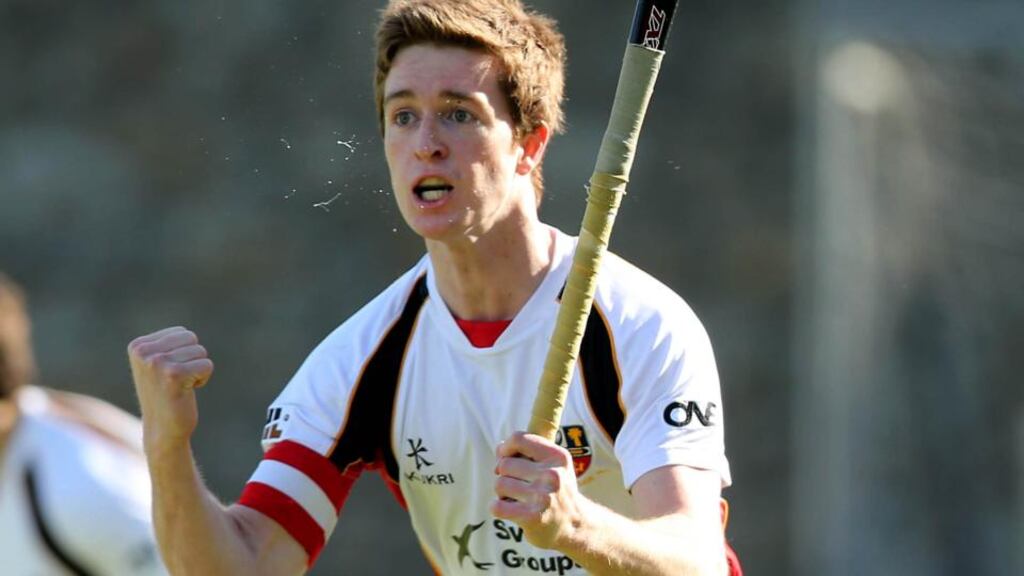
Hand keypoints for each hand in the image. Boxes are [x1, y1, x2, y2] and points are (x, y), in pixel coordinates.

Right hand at [127, 326, 213, 453]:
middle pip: (191, 338)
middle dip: (192, 359)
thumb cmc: (165, 396)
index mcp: (137, 346)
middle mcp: (144, 352)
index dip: (183, 353)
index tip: (168, 373)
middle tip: (177, 381)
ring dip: (196, 370)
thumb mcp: (157, 365)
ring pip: (200, 351)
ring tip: (180, 386)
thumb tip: (186, 334)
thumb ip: (166, 345)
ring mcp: (157, 363)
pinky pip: (206, 365)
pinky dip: (203, 379)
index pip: (181, 332)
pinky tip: (186, 392)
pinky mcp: (173, 375)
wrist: (162, 431)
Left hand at [491, 432, 585, 550]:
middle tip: (518, 485)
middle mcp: (553, 475)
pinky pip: (497, 506)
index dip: (505, 448)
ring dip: (502, 493)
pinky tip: (511, 510)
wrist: (575, 526)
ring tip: (517, 499)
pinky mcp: (532, 518)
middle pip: (505, 464)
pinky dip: (498, 508)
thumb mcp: (553, 464)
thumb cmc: (556, 491)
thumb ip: (527, 450)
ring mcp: (543, 497)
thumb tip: (499, 448)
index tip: (505, 458)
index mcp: (558, 457)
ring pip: (500, 484)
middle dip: (504, 475)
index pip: (519, 439)